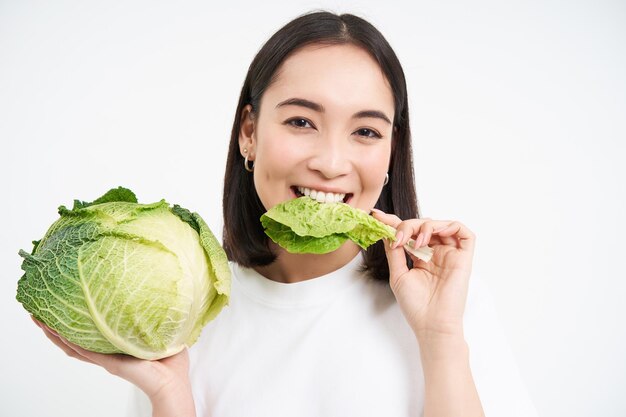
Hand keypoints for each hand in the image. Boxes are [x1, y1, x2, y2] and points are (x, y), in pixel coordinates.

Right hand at [31, 317, 193, 415]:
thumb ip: (160, 316)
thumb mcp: (165, 332)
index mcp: (118, 345)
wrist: (172, 382)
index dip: (78, 321)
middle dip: (57, 326)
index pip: (92, 333)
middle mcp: (107, 351)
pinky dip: (65, 341)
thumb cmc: (172, 363)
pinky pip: (82, 351)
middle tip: (40, 310)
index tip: (68, 303)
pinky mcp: (107, 362)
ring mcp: (105, 358)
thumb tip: (165, 292)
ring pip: (71, 345)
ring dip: (53, 333)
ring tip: (37, 318)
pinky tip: (53, 330)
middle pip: (74, 339)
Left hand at [372, 211, 475, 341]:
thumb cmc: (415, 305)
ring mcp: (450, 255)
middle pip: (424, 225)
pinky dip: (450, 226)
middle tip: (399, 237)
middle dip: (408, 225)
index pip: (409, 233)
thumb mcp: (398, 274)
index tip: (378, 216)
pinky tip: (436, 233)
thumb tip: (386, 230)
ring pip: (442, 225)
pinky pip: (464, 233)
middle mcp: (436, 253)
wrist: (432, 324)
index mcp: (421, 257)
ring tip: (417, 241)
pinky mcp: (464, 258)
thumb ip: (394, 251)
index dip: (394, 222)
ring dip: (427, 225)